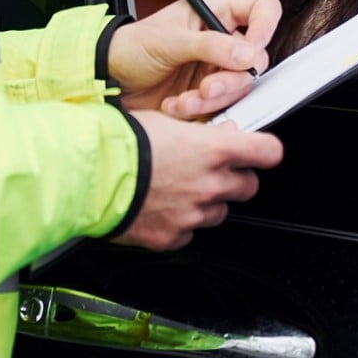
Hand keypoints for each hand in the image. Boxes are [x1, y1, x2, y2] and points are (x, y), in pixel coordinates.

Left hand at [108, 0, 280, 117]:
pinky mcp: (208, 95)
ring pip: (240, 85)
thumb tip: (247, 53)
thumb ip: (210, 46)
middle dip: (231, 77)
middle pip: (256, 56)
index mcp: (214, 13)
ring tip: (185, 99)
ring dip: (213, 98)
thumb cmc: (130, 48)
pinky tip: (175, 105)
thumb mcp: (168, 41)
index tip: (252, 48)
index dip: (266, 27)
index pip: (262, 10)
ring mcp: (216, 68)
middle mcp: (221, 40)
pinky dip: (200, 110)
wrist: (109, 82)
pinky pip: (222, 106)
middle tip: (207, 85)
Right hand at [115, 111, 283, 249]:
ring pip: (219, 212)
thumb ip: (200, 132)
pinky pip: (189, 232)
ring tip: (178, 188)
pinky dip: (180, 223)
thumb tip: (220, 134)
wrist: (89, 175)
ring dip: (206, 201)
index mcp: (215, 151)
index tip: (261, 152)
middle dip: (236, 178)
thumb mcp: (166, 120)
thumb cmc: (122, 143)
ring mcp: (193, 215)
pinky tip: (161, 207)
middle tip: (213, 170)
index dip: (265, 151)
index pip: (268, 152)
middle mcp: (211, 185)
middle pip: (249, 186)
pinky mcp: (173, 237)